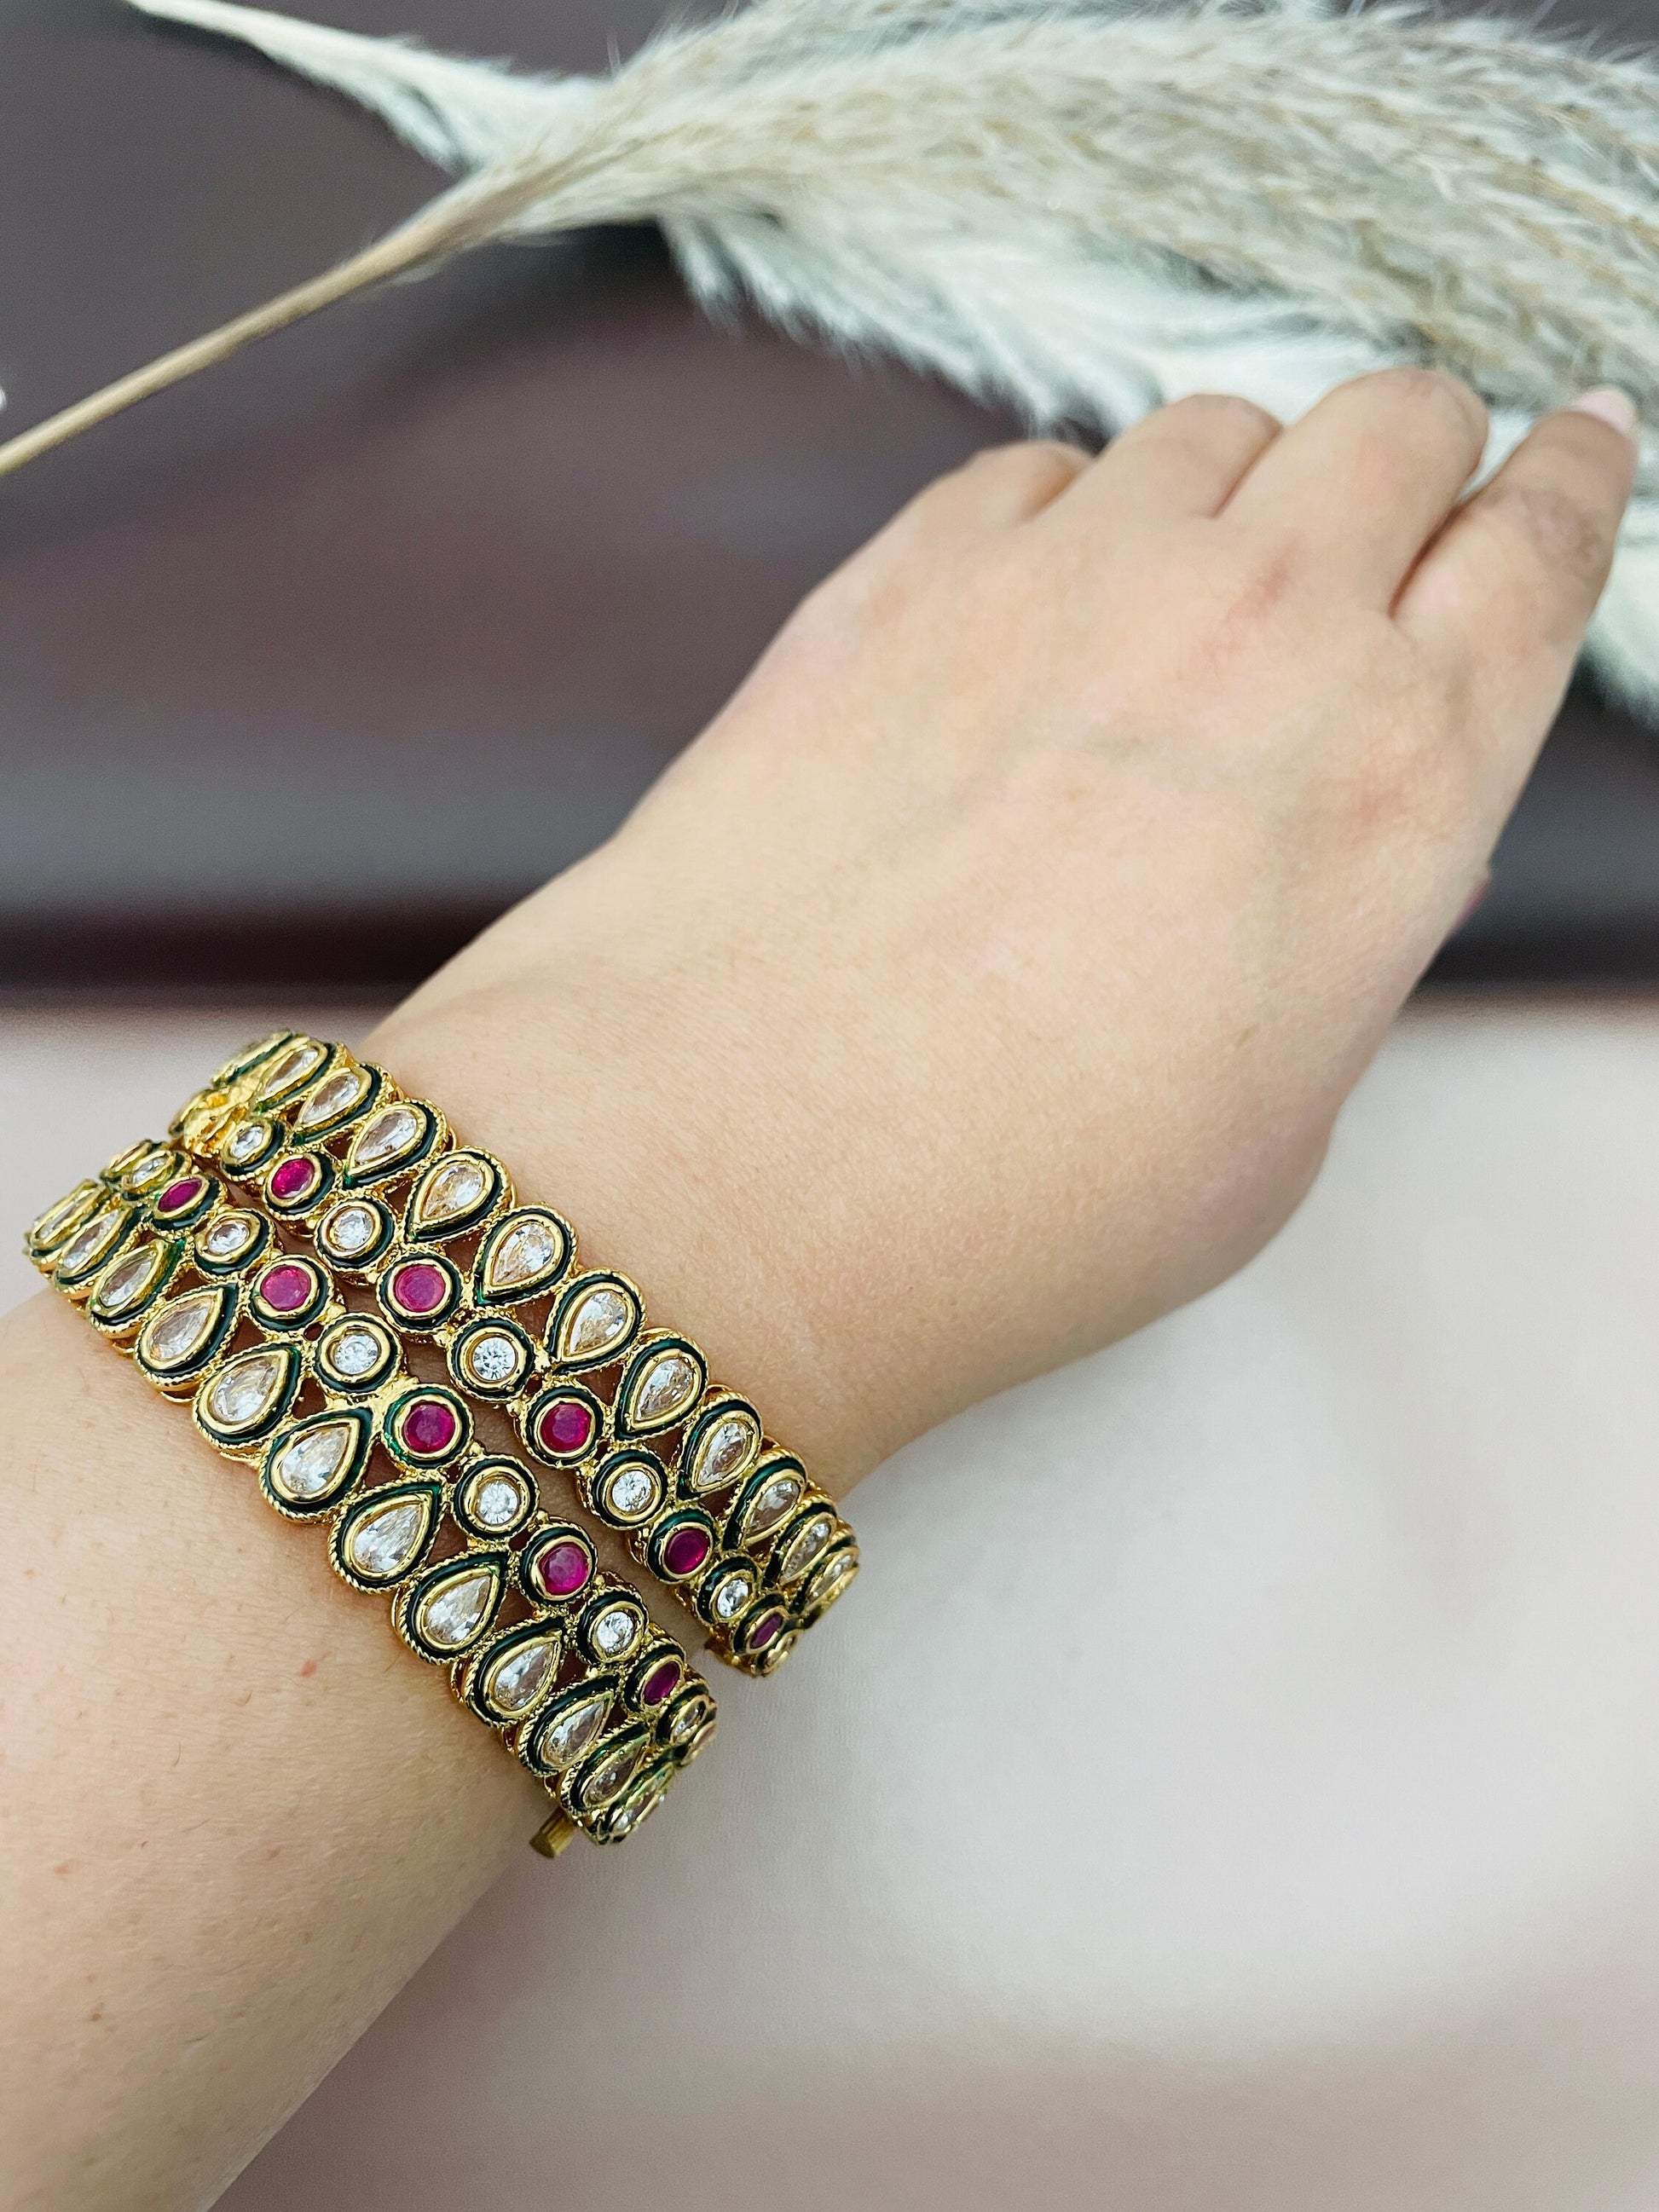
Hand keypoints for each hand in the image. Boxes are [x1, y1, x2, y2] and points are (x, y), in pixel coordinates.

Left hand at [378, 370, 1635, 1485]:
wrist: (747, 1157)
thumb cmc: (1019, 1199)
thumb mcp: (1276, 1119)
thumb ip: (1333, 931)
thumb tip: (1313, 847)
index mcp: (1402, 777)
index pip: (1540, 550)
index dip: (1569, 484)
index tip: (1573, 451)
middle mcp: (1263, 632)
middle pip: (1396, 426)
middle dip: (1408, 460)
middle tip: (1372, 527)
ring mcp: (1077, 575)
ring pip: (1214, 426)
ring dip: (1227, 490)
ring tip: (1172, 607)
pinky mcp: (910, 568)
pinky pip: (1034, 469)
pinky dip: (1057, 519)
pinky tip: (1023, 619)